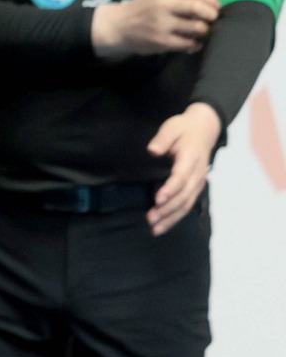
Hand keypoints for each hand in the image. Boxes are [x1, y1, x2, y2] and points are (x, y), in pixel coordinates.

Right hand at [91, 0, 218, 56]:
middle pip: (199, 7)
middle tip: (214, 19)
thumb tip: (213, 1)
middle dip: (212, 15)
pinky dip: (195, 44)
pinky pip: (188, 43)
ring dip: (205, 31)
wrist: (117, 26)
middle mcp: (164, 5)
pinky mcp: (161, 40)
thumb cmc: (143, 9)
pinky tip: (193, 43)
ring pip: (197, 27)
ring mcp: (162, 24)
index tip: (217, 5)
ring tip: (203, 32)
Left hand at [147, 102, 220, 234]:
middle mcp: (197, 172)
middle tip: (151, 219)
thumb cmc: (184, 128)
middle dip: (168, 209)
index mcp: (191, 157)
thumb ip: (163, 138)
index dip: (170, 189)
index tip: (157, 199)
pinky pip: (187, 204)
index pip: (181, 177)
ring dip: (171, 217)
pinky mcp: (196, 186)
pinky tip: (163, 225)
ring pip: (187, 203)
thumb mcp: (172, 127)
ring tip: (155, 228)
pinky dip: (176, 216)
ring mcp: (198, 181)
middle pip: (184, 195)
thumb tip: (152, 150)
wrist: (205, 129)